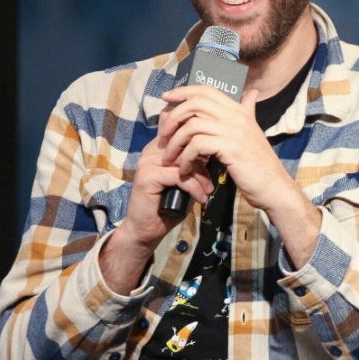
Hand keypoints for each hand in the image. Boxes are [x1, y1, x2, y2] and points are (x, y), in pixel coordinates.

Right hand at [99, 107, 215, 294]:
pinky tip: (200, 198)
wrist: (145, 230)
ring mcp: (148, 163)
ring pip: (183, 159)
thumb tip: (213, 153)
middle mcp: (151, 151)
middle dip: (203, 158)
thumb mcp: (183, 180)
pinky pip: (178, 176)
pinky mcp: (148, 177)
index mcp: (159, 148)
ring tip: (208, 190)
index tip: (212, 155)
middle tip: (211, 178)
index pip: (178, 129)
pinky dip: (193, 187)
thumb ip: (193, 165)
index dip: (198, 137)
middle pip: (184, 142)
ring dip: (201, 176)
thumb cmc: (167, 205)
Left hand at [158, 85, 283, 212]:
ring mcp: (234, 131)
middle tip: (163, 134)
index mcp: (239, 110)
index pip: (206, 90)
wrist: (274, 187)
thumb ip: (248, 111)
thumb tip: (251, 93)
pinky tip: (184, 168)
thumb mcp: (252, 132)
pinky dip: (185, 157)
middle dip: (173, 116)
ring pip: (192, 126)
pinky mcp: (231, 148)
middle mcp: (237, 116)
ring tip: (169, 157)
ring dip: (175, 142)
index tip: (165, 97)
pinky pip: (197, 146)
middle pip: (195, 103)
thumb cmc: (258, 163)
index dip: (183, 91)